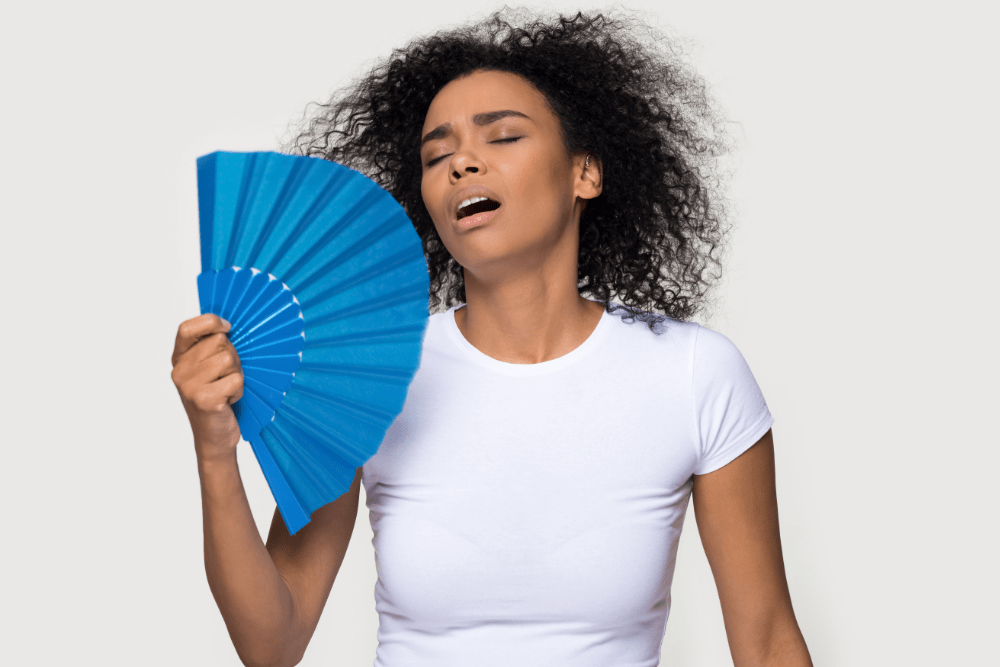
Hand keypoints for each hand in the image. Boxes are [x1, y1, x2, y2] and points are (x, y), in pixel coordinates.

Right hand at [171, 313, 243, 462]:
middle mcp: (179, 371)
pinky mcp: (204, 399)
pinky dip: (239, 390)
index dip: (210, 321)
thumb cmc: (218, 398)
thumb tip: (228, 325)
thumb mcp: (209, 370)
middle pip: (219, 341)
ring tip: (227, 389)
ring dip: (237, 374)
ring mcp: (189, 385)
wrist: (214, 438)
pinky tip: (229, 400)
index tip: (227, 328)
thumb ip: (211, 348)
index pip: (187, 328)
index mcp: (179, 359)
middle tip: (227, 376)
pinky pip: (235, 380)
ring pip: (229, 359)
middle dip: (233, 357)